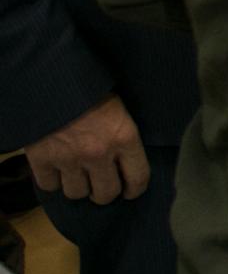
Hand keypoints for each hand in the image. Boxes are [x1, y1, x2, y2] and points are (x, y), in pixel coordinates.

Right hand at [26, 95, 148, 203]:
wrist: (53, 79)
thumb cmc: (91, 89)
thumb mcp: (120, 108)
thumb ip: (124, 136)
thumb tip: (129, 160)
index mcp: (124, 137)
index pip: (138, 178)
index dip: (135, 189)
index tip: (130, 191)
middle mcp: (98, 153)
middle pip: (105, 194)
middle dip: (104, 193)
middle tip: (101, 187)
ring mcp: (69, 159)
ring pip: (77, 193)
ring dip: (78, 187)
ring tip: (78, 177)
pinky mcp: (42, 160)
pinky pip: (49, 186)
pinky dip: (52, 181)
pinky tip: (56, 171)